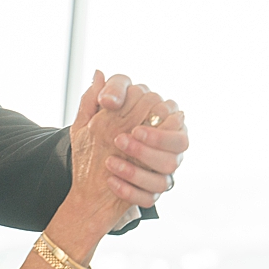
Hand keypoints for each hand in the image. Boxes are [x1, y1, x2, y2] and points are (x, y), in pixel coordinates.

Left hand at [75, 71, 187, 215]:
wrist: (87, 185)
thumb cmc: (94, 145)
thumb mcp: (87, 122)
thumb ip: (94, 99)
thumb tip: (99, 74)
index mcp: (157, 123)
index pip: (171, 109)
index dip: (153, 108)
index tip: (119, 110)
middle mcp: (167, 147)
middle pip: (182, 141)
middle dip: (155, 140)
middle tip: (122, 139)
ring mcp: (163, 172)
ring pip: (169, 168)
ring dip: (139, 165)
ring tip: (110, 162)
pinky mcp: (153, 194)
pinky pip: (151, 194)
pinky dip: (130, 188)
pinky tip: (110, 180)